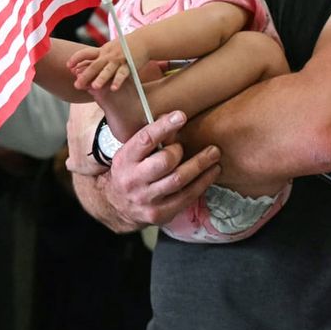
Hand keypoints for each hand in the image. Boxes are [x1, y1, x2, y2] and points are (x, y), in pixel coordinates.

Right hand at [68, 109, 219, 228]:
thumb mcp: (133, 152)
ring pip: (179, 180)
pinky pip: (186, 197)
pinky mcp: (160, 213)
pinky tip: (211, 172)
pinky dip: (202, 183)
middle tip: (192, 143)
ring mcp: (146, 199)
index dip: (163, 127)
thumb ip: (154, 138)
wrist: (116, 205)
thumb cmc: (130, 170)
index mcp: (125, 159)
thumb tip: (176, 118)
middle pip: (165, 162)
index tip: (181, 116)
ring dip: (201, 165)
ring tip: (214, 154)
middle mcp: (133, 180)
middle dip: (182, 150)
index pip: (145, 140)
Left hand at [74, 39, 133, 91]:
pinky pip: (122, 74)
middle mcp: (108, 55)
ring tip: (94, 87)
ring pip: (108, 70)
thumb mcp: (110, 49)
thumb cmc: (125, 47)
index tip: (68, 66)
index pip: (85, 53)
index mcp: (102, 51)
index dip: (76, 58)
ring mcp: (118, 60)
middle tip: (76, 85)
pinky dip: (118, 81)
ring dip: (101, 78)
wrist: (143, 41)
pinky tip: (114, 88)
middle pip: (94, 65)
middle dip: (85, 75)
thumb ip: (98, 57)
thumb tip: (83, 66)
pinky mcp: (129, 65)